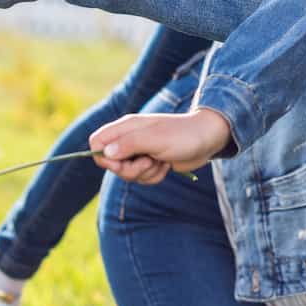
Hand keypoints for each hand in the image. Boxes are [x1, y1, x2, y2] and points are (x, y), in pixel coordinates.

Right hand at [89, 107, 233, 184]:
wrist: (208, 139)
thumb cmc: (183, 135)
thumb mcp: (155, 139)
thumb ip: (129, 144)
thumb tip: (106, 153)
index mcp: (126, 127)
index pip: (97, 142)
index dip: (103, 157)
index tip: (120, 163)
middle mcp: (130, 139)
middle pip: (111, 163)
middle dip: (129, 170)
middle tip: (148, 162)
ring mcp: (140, 151)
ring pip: (127, 174)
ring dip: (145, 174)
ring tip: (161, 161)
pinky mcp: (150, 163)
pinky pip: (142, 178)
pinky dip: (154, 176)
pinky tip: (166, 166)